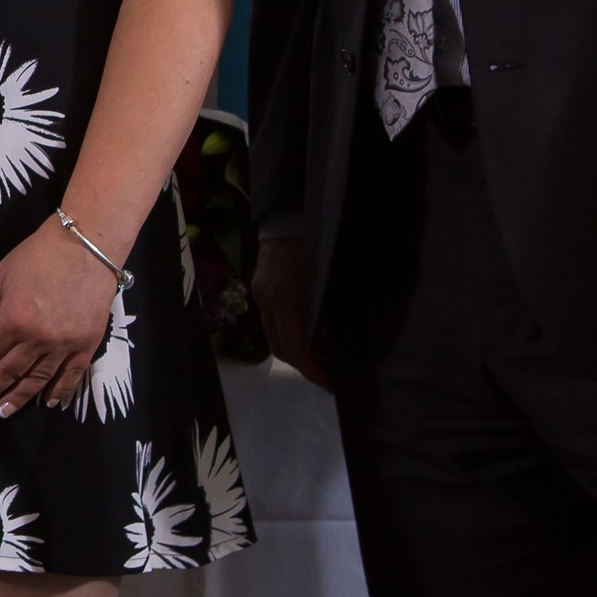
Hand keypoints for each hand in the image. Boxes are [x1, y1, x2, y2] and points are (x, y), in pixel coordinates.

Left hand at [0, 219, 117, 416]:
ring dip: (19, 397)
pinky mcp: (86, 344)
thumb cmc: (40, 254)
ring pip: (37, 379)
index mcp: (14, 319)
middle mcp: (37, 338)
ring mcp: (64, 345)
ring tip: (5, 411)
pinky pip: (71, 375)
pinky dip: (59, 390)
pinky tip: (47, 401)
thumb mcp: (3, 274)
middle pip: (9, 371)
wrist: (88, 246)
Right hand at [252, 235, 326, 390]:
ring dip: (295, 353)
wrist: (288, 212)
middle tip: (330, 376)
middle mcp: (268, 302)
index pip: (296, 348)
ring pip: (273, 338)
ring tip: (321, 357)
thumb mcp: (330, 279)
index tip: (331, 384)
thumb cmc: (317, 243)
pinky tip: (309, 333)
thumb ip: (331, 309)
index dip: (313, 371)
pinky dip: (289, 335)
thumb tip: (336, 339)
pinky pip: (272, 323)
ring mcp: (261, 295)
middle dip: (305, 367)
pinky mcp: (260, 289)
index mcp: (287, 299)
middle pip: (281, 349)